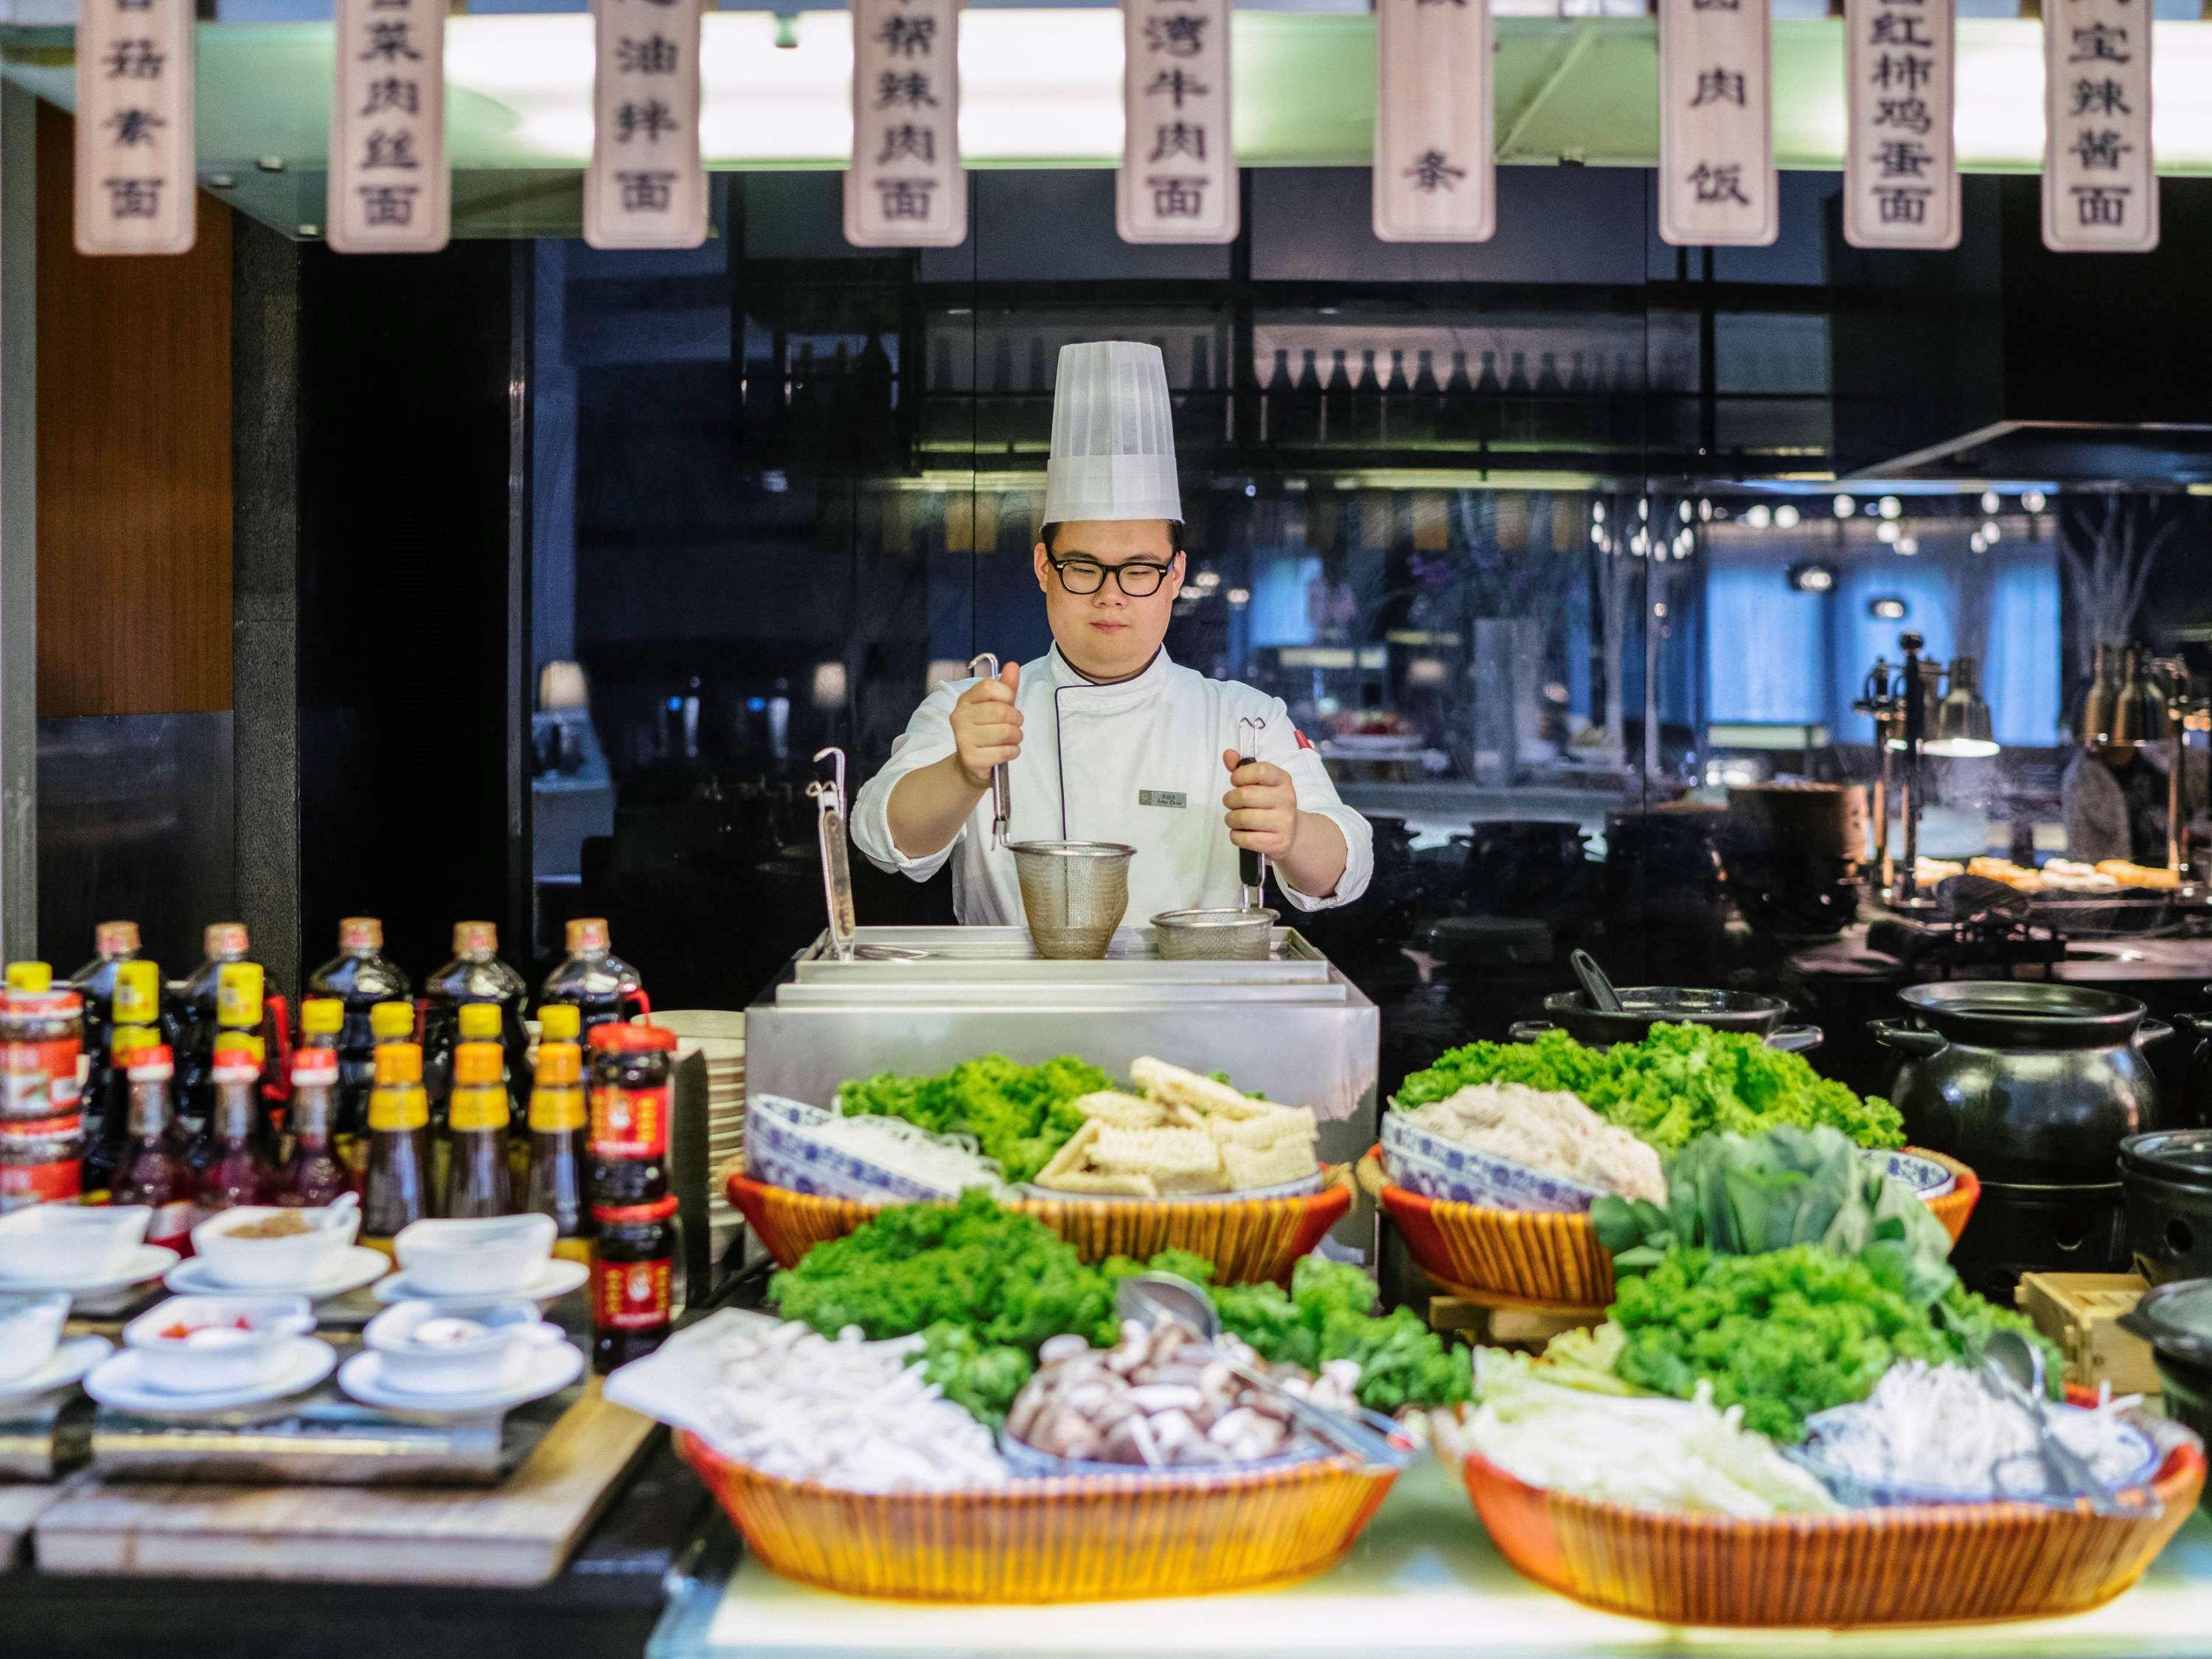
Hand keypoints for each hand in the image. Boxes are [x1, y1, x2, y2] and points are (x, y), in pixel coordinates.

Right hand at [951, 662, 1021, 791]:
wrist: (970, 765)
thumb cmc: (987, 732)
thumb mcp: (998, 707)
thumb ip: (1006, 687)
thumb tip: (1012, 665)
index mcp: (965, 700)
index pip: (989, 687)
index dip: (1007, 694)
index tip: (1009, 703)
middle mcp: (959, 716)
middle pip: (1001, 711)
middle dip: (1016, 720)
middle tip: (1015, 726)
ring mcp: (962, 738)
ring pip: (1005, 732)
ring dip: (1016, 738)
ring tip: (1012, 740)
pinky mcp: (970, 758)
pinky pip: (1004, 751)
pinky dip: (1013, 752)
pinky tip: (1007, 752)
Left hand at [1221, 750, 1299, 859]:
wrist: (1291, 833)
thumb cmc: (1269, 804)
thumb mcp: (1259, 784)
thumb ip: (1241, 769)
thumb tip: (1228, 754)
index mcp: (1283, 780)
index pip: (1260, 771)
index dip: (1240, 775)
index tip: (1235, 781)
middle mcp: (1287, 799)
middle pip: (1245, 795)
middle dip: (1229, 800)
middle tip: (1231, 803)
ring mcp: (1284, 822)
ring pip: (1242, 818)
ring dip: (1231, 819)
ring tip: (1235, 819)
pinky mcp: (1277, 842)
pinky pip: (1244, 839)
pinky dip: (1235, 836)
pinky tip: (1241, 832)